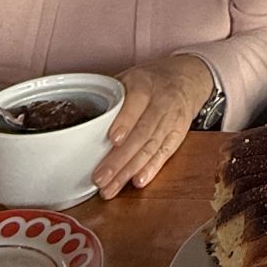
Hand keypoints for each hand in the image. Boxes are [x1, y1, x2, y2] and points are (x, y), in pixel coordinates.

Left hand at [93, 54, 214, 198]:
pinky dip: (151, 169)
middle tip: (100, 177)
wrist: (186, 79)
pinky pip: (164, 154)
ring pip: (151, 147)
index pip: (136, 102)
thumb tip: (80, 121)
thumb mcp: (130, 78)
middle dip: (120, 158)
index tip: (112, 139)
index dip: (125, 122)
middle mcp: (161, 101)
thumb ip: (111, 97)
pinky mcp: (178, 135)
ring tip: (110, 188)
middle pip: (141, 133)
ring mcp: (172, 120)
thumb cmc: (150, 82)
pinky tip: (138, 181)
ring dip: (129, 170)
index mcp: (145, 84)